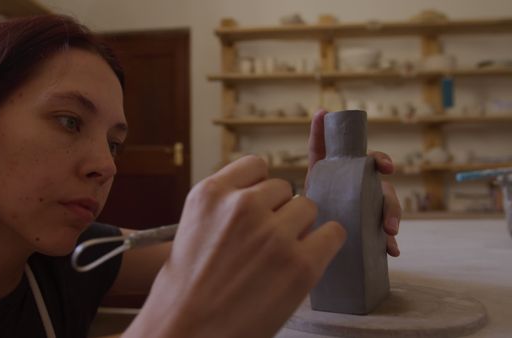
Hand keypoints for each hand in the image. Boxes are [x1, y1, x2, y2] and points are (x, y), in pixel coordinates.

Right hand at [125, 155, 345, 337]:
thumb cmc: (184, 290)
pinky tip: (308, 259)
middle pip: (284, 188)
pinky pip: (333, 233)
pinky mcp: (300, 264)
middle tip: (266, 240)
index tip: (260, 204)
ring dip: (299, 228)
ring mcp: (273, 234)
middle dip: (278, 210)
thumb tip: (261, 199)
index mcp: (211, 194)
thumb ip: (224, 206)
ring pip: (308, 208)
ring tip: (281, 254)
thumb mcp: (192, 228)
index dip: (260, 187)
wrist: (186, 332)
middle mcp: (243, 206)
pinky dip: (325, 244)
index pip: (255, 165)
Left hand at [307, 109, 401, 256]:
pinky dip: (389, 243)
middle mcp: (364, 190)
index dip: (382, 161)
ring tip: (389, 236)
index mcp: (354, 174)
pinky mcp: (368, 230)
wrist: (304, 229)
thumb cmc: (316, 191)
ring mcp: (368, 210)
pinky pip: (383, 237)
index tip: (386, 167)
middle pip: (384, 191)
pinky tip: (392, 251)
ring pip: (387, 213)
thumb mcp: (316, 168)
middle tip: (387, 216)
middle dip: (390, 203)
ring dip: (392, 222)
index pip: (372, 163)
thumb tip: (322, 110)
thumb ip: (319, 141)